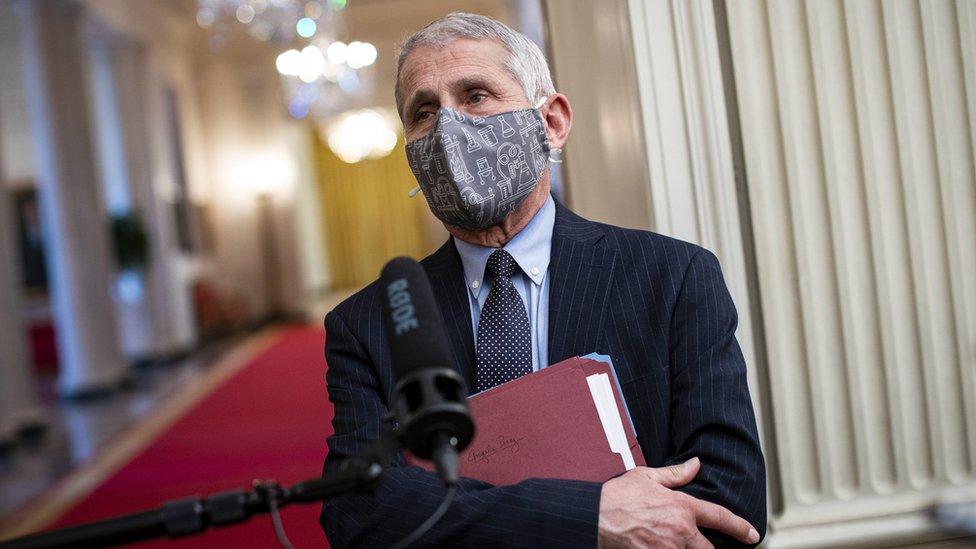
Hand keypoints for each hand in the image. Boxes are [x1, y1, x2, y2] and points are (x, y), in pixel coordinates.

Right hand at [598, 457, 759, 547]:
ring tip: (676, 542)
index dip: (740, 528)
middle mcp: (680, 531)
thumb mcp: (648, 477)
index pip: (721, 518)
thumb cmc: (618, 497)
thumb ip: (676, 474)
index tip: (752, 535)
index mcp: (682, 507)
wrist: (596, 517)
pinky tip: (663, 546)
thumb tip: (696, 464)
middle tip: (701, 543)